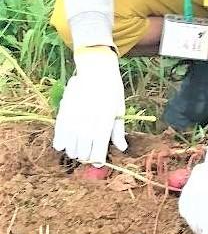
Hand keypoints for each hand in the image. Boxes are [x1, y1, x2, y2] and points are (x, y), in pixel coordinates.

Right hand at [53, 47, 126, 164]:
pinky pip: (59, 134)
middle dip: (87, 156)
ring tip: (79, 150)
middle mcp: (88, 123)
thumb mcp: (119, 111)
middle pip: (83, 151)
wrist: (95, 71)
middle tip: (90, 154)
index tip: (98, 162)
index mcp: (104, 123)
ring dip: (75, 151)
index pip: (98, 150)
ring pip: (71, 146)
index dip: (97, 159)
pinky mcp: (63, 113)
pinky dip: (61, 143)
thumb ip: (118, 131)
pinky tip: (64, 146)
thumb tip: (122, 148)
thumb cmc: (112, 91)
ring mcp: (74, 119)